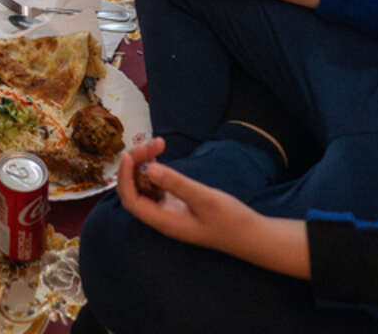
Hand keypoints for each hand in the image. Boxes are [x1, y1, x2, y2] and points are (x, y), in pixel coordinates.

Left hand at [117, 138, 257, 252]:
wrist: (252, 235)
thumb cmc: (231, 220)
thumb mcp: (205, 199)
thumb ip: (176, 184)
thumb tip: (149, 169)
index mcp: (165, 222)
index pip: (131, 200)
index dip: (125, 177)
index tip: (129, 154)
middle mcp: (162, 217)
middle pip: (135, 189)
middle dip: (136, 164)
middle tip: (150, 144)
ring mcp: (169, 210)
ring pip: (145, 184)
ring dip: (146, 162)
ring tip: (158, 142)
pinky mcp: (177, 203)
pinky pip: (157, 184)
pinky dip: (156, 168)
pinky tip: (161, 152)